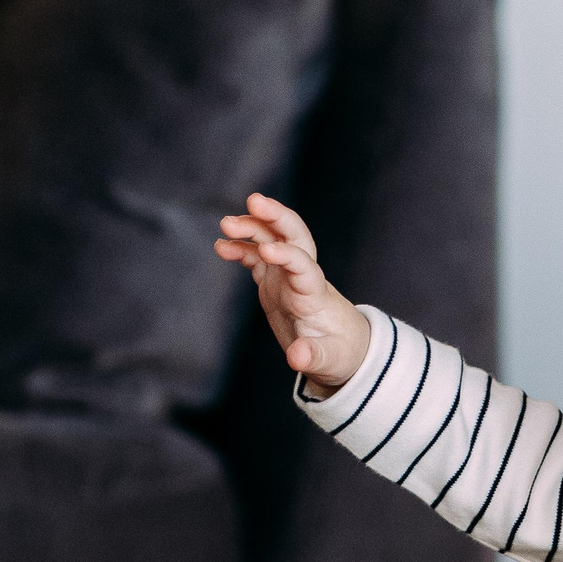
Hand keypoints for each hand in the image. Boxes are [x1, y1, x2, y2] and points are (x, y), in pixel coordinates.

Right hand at [214, 193, 372, 389]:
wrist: (341, 347)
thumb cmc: (339, 353)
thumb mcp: (330, 361)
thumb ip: (313, 357)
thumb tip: (296, 359)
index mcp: (314, 293)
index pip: (303, 266)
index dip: (287, 256)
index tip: (267, 250)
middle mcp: (302, 276)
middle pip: (293, 235)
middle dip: (275, 215)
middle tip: (253, 200)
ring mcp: (287, 275)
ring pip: (271, 239)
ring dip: (252, 227)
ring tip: (225, 225)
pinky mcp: (274, 281)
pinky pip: (256, 257)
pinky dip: (241, 248)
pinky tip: (221, 246)